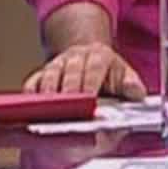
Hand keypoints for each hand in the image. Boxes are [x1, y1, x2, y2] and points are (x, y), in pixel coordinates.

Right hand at [23, 42, 145, 99]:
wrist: (88, 56)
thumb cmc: (107, 72)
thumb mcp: (125, 75)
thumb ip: (132, 86)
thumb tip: (136, 93)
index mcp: (100, 56)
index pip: (95, 68)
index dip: (91, 83)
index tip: (89, 99)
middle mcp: (76, 57)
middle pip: (70, 72)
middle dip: (69, 91)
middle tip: (68, 109)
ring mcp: (57, 65)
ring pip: (49, 76)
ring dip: (49, 94)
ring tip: (49, 112)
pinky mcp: (40, 75)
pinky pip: (32, 83)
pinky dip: (31, 95)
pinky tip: (31, 109)